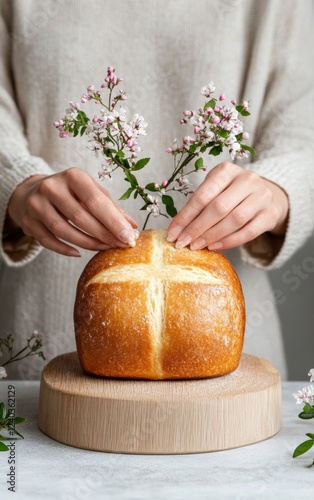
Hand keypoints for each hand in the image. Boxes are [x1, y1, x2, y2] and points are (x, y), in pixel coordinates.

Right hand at [7, 168, 137, 256]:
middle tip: (120, 246)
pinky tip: (79, 253)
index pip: (95, 200)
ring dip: (87, 243)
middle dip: (104, 234)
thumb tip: (133, 226)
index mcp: (73, 176)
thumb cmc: (70, 192)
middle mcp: (52, 187)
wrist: (32, 191)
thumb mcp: (90, 192)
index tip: (129, 236)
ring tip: (103, 248)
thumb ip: (111, 207)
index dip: (113, 221)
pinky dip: (64, 249)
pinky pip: (48, 241)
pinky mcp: (28, 221)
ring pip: (63, 231)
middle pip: (80, 217)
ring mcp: (37, 204)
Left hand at [167, 162, 288, 250]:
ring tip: (197, 246)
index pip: (203, 195)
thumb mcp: (214, 190)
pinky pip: (249, 232)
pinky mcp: (270, 214)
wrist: (264, 196)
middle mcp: (247, 179)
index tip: (172, 233)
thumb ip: (198, 205)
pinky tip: (215, 246)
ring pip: (235, 219)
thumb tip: (177, 229)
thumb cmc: (231, 194)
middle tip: (183, 243)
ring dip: (212, 236)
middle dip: (197, 228)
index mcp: (227, 171)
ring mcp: (262, 196)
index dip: (186, 216)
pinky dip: (230, 241)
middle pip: (218, 207)